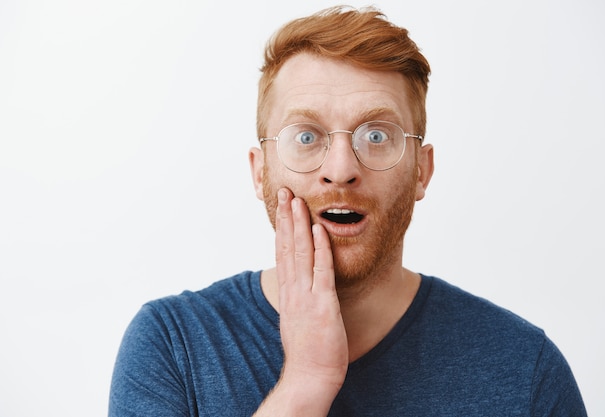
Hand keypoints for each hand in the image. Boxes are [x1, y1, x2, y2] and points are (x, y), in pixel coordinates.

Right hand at [255, 188, 347, 415]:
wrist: (309, 378)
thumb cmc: (309, 352)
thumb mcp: (299, 318)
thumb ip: (300, 299)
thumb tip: (301, 286)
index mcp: (289, 293)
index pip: (282, 253)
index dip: (281, 227)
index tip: (281, 206)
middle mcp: (293, 291)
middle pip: (286, 247)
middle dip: (285, 217)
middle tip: (283, 191)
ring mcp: (306, 297)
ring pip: (300, 254)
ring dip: (298, 225)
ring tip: (297, 200)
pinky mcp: (322, 305)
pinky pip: (321, 272)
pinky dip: (319, 249)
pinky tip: (318, 230)